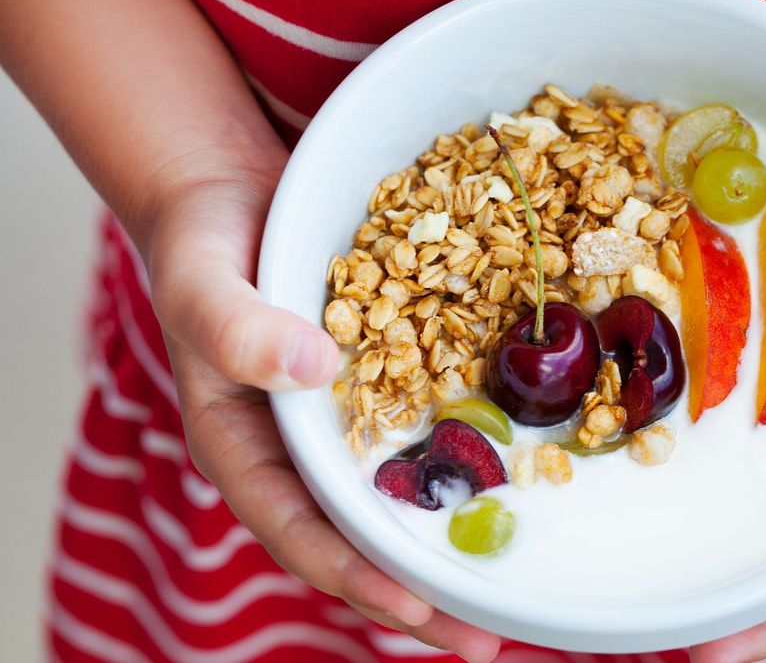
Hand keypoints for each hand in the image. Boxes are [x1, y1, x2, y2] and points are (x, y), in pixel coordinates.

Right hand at [140, 150, 501, 662]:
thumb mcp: (202, 282)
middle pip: (360, 538)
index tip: (415, 608)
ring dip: (450, 543)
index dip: (355, 574)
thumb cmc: (201, 246)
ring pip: (397, 499)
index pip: (299, 530)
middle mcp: (299, 451)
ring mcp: (343, 425)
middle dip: (420, 593)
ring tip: (514, 586)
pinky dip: (461, 465)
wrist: (233, 196)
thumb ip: (237, 327)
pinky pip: (422, 436)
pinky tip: (515, 483)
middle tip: (488, 639)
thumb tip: (313, 373)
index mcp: (245, 447)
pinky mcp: (381, 387)